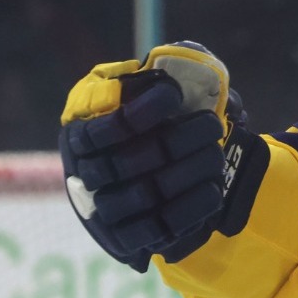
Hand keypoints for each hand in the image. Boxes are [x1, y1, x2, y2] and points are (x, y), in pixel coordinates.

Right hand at [58, 43, 264, 270]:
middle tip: (212, 124)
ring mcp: (105, 211)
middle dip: (178, 141)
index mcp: (81, 135)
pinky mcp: (127, 239)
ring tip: (216, 154)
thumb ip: (160, 76)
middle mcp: (85, 175)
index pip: (103, 128)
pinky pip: (157, 230)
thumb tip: (188, 57)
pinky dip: (190, 208)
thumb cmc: (152, 126)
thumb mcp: (147, 94)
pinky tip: (215, 187)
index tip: (173, 95)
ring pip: (145, 195)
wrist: (159, 181)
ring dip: (188, 172)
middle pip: (129, 163)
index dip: (139, 112)